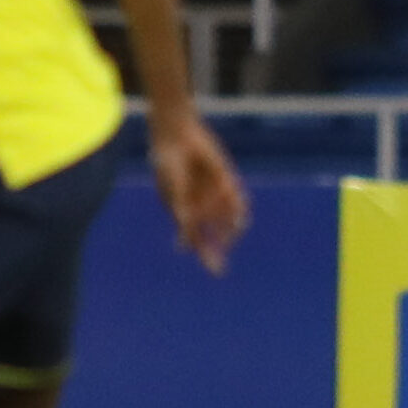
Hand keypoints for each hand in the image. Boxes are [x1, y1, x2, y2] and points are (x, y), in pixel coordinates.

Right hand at [148, 110, 249, 275]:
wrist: (178, 136)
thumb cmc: (169, 165)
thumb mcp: (173, 193)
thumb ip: (182, 216)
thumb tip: (186, 243)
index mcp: (183, 213)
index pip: (196, 240)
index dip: (206, 256)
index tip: (217, 271)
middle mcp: (200, 206)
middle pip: (214, 233)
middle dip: (221, 245)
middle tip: (225, 251)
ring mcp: (213, 194)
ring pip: (227, 217)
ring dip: (230, 224)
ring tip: (234, 225)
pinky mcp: (225, 180)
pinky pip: (236, 198)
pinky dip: (238, 205)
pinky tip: (238, 210)